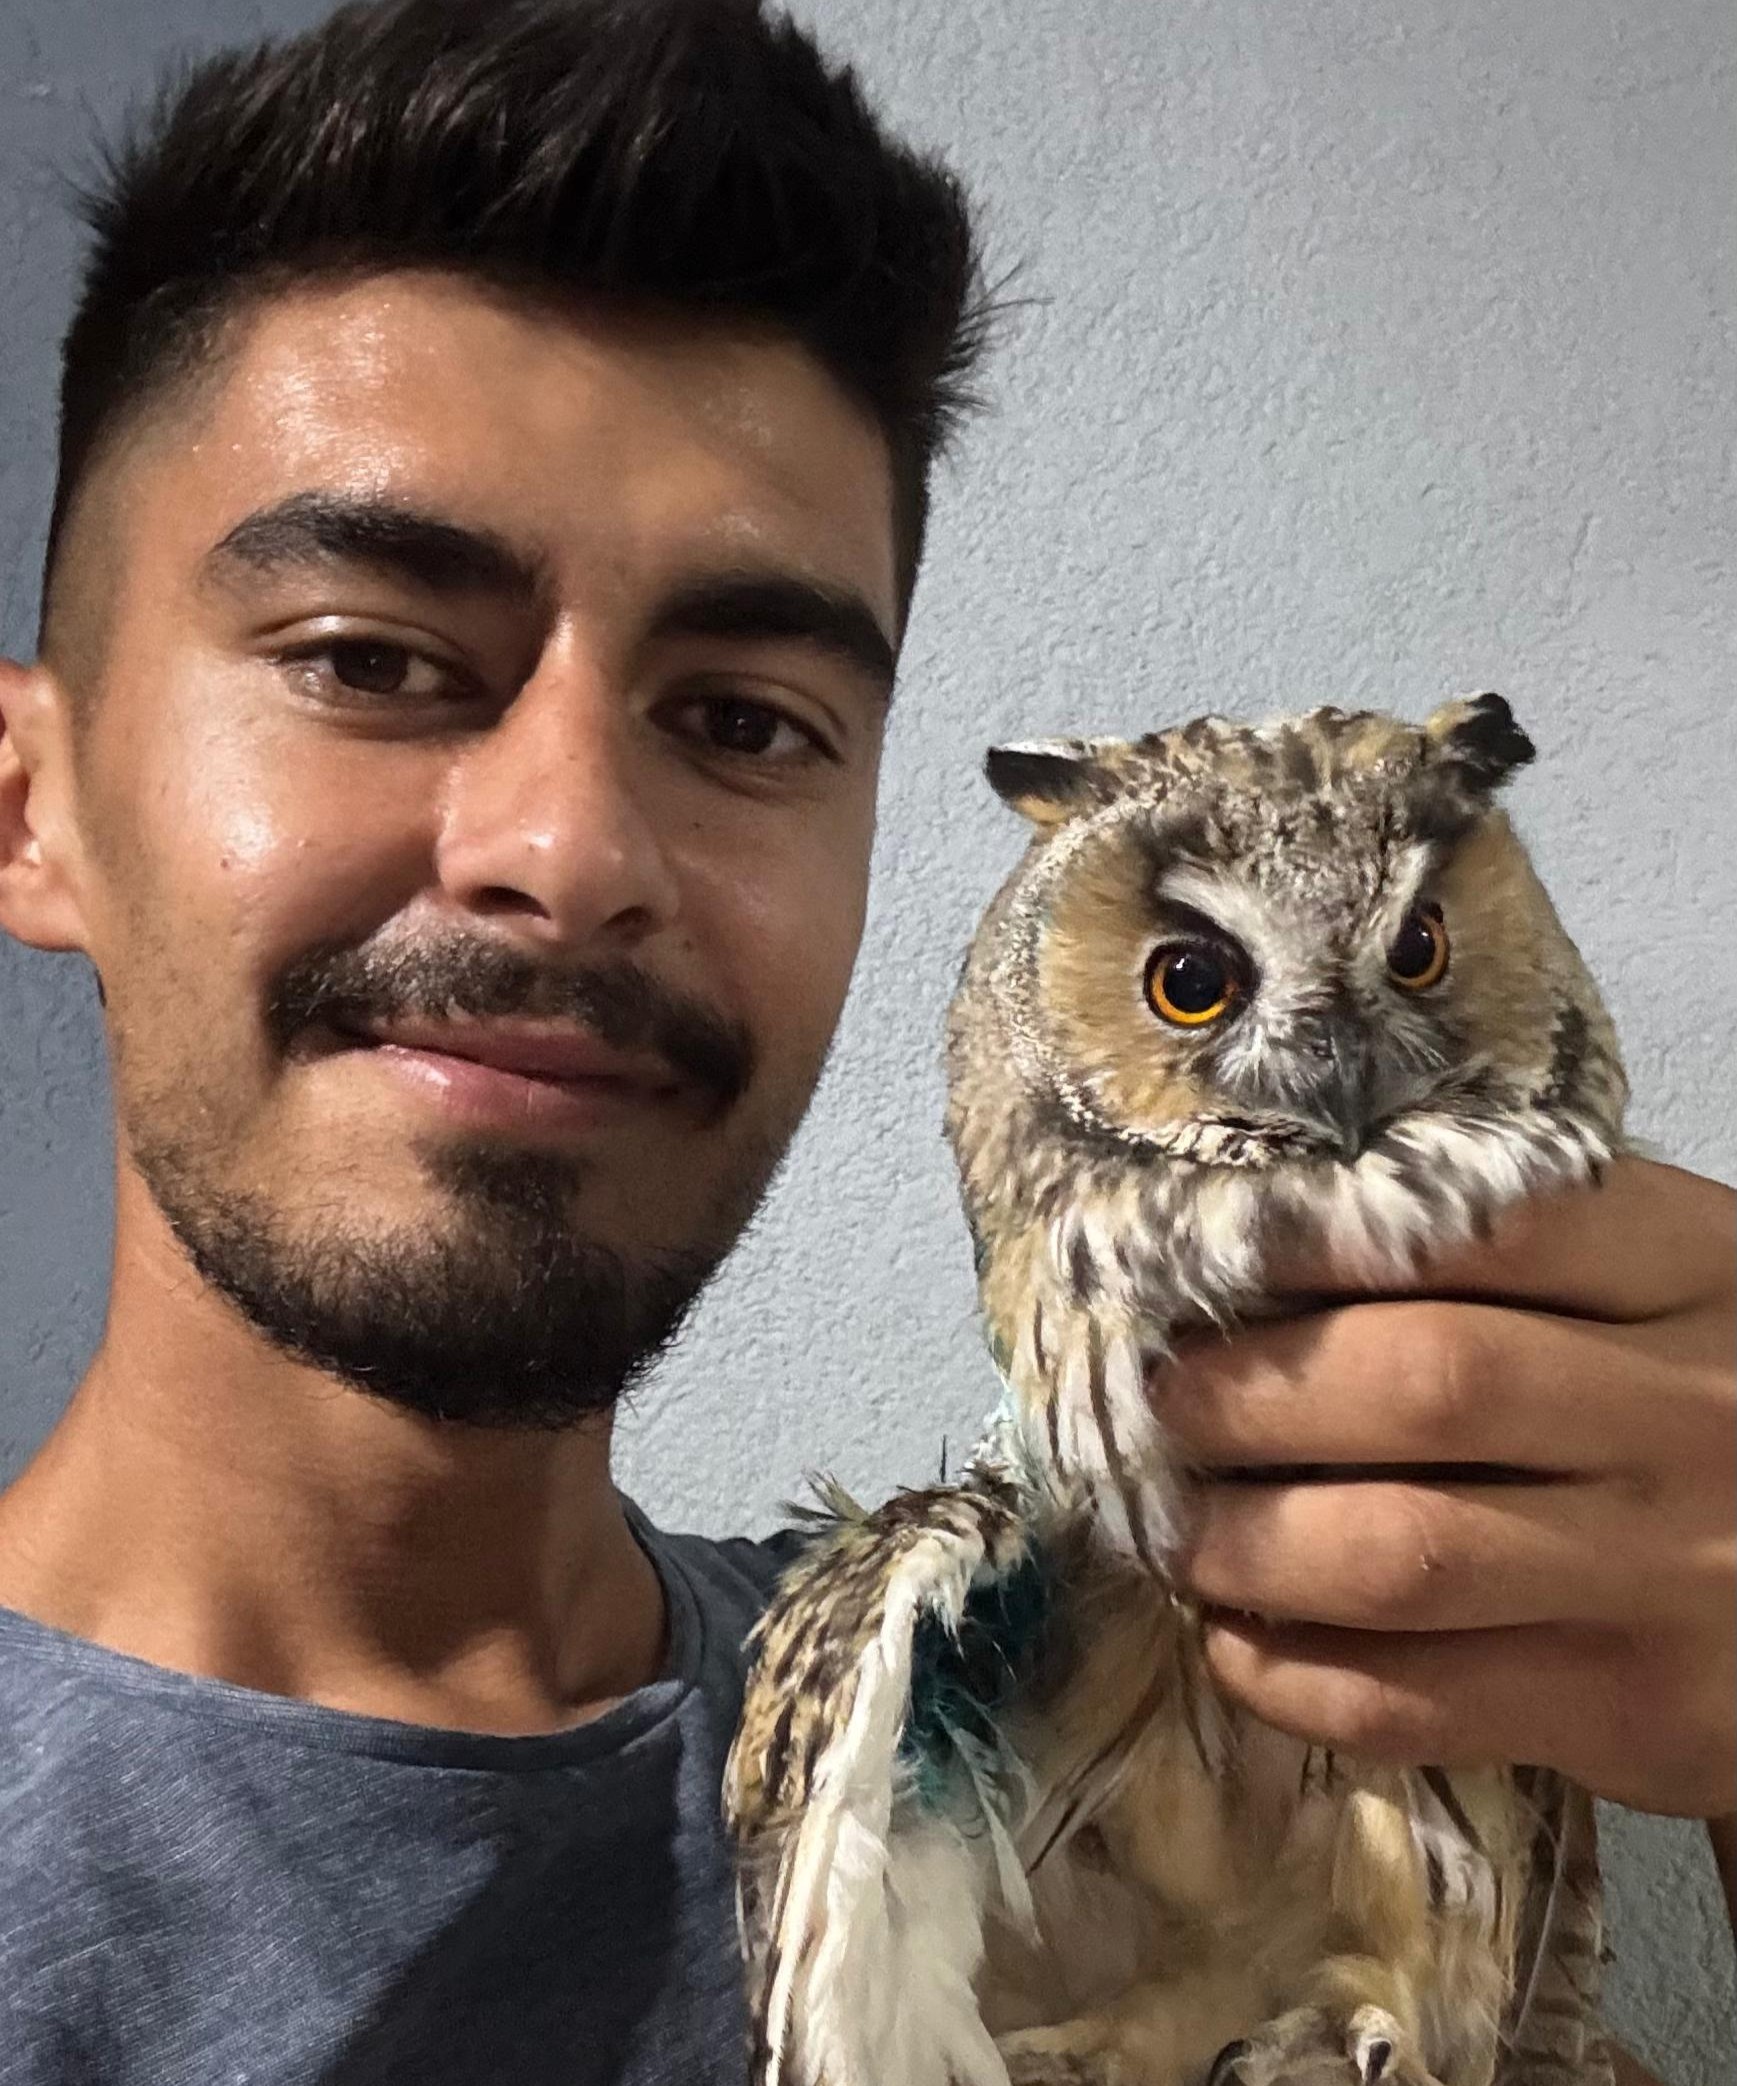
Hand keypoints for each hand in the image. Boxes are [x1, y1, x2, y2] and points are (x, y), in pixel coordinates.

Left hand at [1153, 1158, 1735, 1820]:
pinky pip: (1422, 1699)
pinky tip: (1237, 1642)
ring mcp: (1670, 1573)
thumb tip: (1259, 1238)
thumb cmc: (1705, 1401)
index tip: (1202, 1256)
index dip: (1313, 1238)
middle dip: (1250, 1395)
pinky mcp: (1636, 1710)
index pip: (1482, 1227)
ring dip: (1246, 1544)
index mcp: (1690, 1269)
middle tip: (1157, 1403)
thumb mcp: (1656, 1286)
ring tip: (1175, 1527)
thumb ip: (1508, 1251)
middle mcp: (1688, 1415)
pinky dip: (1294, 1675)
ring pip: (1403, 1554)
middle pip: (1424, 1384)